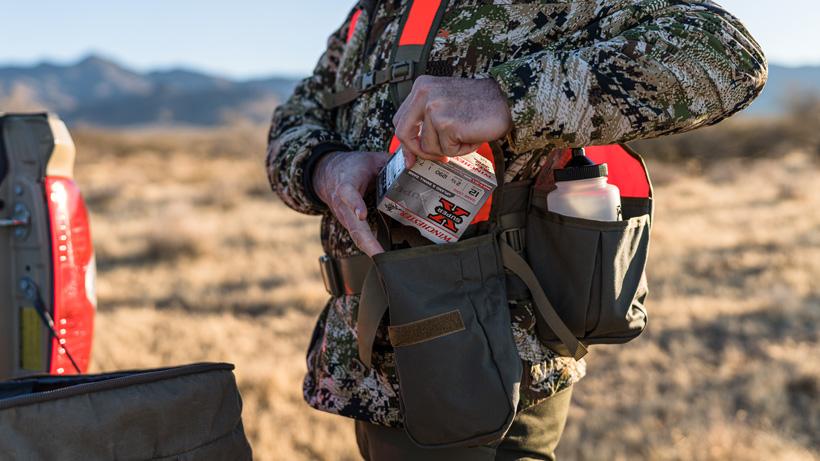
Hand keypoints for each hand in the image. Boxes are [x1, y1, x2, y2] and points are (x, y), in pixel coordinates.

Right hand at [313, 151, 388, 256]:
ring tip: (383, 259)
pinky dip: (369, 247)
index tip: (362, 214)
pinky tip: (382, 256)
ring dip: (369, 248)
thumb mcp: (369, 159)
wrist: (327, 175)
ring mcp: (346, 217)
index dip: (355, 204)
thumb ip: (389, 161)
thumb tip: (412, 163)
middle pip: (353, 225)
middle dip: (366, 240)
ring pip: (356, 235)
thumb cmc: (350, 167)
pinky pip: (359, 237)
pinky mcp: (350, 224)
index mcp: (346, 185)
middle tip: (378, 253)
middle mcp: (343, 205)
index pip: (348, 195)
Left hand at [393, 76, 511, 166]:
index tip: (411, 157)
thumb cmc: (480, 104)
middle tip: (436, 157)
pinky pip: (447, 150)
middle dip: (417, 151)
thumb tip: (413, 149)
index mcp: (422, 86)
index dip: (406, 142)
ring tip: (466, 135)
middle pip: (403, 133)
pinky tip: (472, 136)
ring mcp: (434, 108)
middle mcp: (424, 93)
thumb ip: (427, 120)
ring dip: (449, 148)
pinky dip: (461, 149)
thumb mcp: (446, 103)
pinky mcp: (446, 123)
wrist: (507, 100)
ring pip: (428, 146)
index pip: (400, 120)